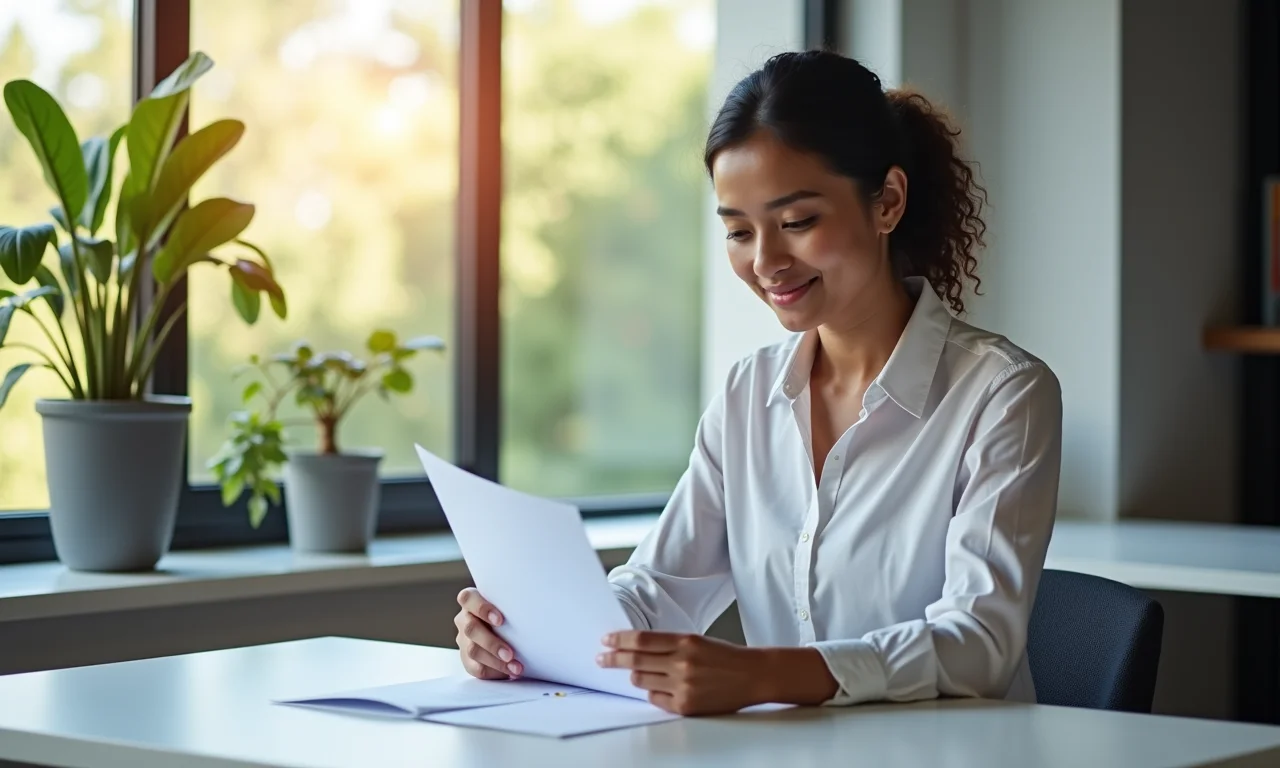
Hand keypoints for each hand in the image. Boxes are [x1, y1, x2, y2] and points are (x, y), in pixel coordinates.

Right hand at [454, 588, 522, 679]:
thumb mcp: (511, 605)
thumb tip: (537, 607)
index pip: (468, 599)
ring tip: (515, 668)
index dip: (482, 609)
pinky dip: (495, 672)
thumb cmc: (512, 613)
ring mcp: (464, 640)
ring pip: (473, 651)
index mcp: (472, 601)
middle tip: (510, 653)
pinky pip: (476, 668)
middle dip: (492, 643)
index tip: (500, 620)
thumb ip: (514, 604)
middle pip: (471, 629)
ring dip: (496, 661)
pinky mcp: (468, 659)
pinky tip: (510, 673)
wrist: (510, 631)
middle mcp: (464, 619)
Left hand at [596, 631, 766, 714]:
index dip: (620, 640)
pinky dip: (652, 692)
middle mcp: (682, 663)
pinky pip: (655, 699)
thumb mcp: (697, 641)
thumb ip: (669, 644)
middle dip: (614, 659)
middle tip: (602, 658)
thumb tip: (636, 647)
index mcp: (685, 642)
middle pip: (635, 661)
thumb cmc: (725, 657)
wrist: (752, 676)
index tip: (606, 640)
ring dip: (634, 676)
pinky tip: (657, 687)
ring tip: (633, 673)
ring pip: (642, 681)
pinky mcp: (685, 706)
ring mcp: (683, 686)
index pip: (641, 640)